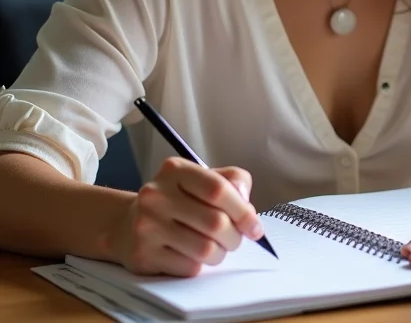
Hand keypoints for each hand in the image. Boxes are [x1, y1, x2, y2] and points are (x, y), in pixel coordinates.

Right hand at [104, 157, 263, 276]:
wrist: (127, 224)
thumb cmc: (177, 200)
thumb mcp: (202, 179)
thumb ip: (232, 181)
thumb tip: (247, 205)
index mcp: (175, 170)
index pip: (218, 189)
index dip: (243, 210)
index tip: (255, 226)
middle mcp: (157, 195)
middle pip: (215, 222)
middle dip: (235, 236)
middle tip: (235, 239)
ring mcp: (147, 226)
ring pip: (205, 249)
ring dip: (220, 253)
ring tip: (217, 247)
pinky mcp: (143, 255)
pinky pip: (189, 267)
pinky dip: (201, 265)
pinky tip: (194, 255)